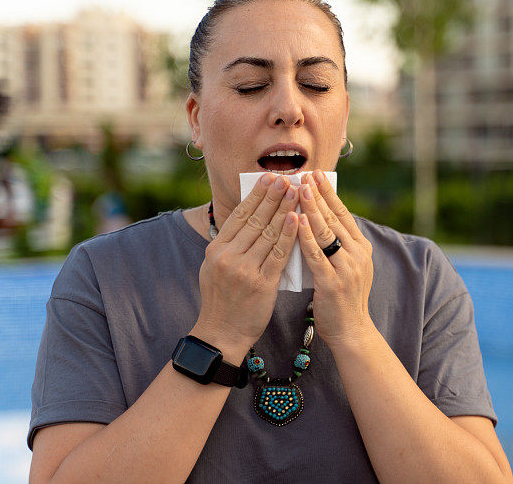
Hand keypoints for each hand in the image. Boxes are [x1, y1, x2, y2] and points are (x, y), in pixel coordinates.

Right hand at [195, 173, 299, 348]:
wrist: (222, 333)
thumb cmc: (222, 300)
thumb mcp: (216, 267)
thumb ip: (231, 244)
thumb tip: (248, 217)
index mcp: (216, 249)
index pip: (238, 215)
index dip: (255, 195)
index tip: (269, 178)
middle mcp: (228, 256)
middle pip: (254, 220)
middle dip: (272, 197)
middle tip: (287, 179)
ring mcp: (244, 269)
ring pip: (268, 233)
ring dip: (284, 210)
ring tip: (296, 192)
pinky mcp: (261, 283)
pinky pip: (278, 254)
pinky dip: (288, 235)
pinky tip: (297, 219)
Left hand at [296, 169, 374, 347]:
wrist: (351, 330)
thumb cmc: (342, 298)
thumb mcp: (347, 266)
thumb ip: (337, 244)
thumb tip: (318, 218)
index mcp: (362, 247)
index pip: (344, 213)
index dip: (329, 193)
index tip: (316, 174)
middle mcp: (358, 254)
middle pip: (335, 217)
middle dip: (318, 194)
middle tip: (304, 174)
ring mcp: (347, 267)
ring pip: (326, 231)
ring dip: (311, 208)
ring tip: (298, 189)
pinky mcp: (333, 282)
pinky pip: (316, 253)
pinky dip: (305, 235)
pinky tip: (296, 220)